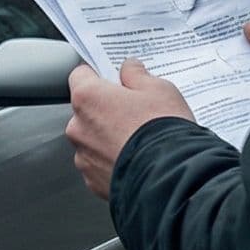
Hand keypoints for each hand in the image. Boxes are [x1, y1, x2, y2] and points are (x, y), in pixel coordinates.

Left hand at [66, 59, 193, 199]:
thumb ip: (137, 75)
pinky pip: (99, 163)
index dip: (99, 75)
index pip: (80, 75)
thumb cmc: (163, 132)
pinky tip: (136, 158)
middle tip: (135, 111)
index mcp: (88, 98)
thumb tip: (130, 69)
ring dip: (108, 137)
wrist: (171, 178)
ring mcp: (83, 157)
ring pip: (92, 139)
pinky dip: (113, 160)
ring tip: (139, 139)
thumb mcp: (159, 90)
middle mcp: (78, 128)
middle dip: (106, 109)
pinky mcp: (93, 181)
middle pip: (86, 110)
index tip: (114, 79)